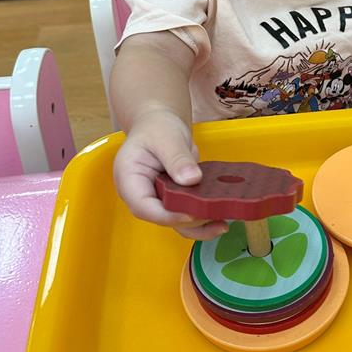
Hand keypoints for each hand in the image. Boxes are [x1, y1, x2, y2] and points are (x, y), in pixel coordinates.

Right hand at [113, 109, 227, 239]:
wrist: (160, 124)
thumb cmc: (157, 127)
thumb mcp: (166, 137)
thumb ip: (177, 157)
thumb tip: (192, 179)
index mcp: (129, 179)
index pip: (144, 206)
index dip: (168, 215)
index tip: (193, 214)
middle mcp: (141, 195)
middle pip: (161, 217)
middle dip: (188, 222)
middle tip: (216, 218)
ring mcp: (156, 199)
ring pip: (175, 222)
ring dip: (198, 227)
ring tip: (222, 226)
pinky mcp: (172, 200)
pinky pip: (185, 214)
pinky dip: (202, 218)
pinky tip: (220, 218)